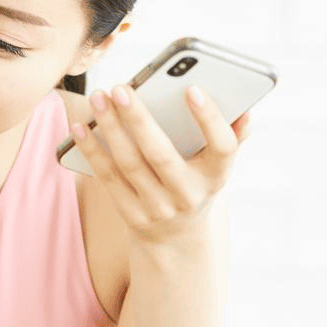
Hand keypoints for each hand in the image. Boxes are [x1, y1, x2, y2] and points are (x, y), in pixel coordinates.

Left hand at [69, 84, 249, 247]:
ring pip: (129, 164)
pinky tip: (81, 126)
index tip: (192, 88)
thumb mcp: (216, 165)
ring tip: (98, 98)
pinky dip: (93, 151)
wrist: (176, 238)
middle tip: (121, 87)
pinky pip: (108, 178)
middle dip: (139, 119)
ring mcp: (158, 209)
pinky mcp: (131, 215)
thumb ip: (231, 137)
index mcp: (216, 177)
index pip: (222, 148)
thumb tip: (245, 110)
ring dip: (110, 129)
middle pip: (161, 154)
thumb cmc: (196, 182)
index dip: (210, 120)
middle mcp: (188, 195)